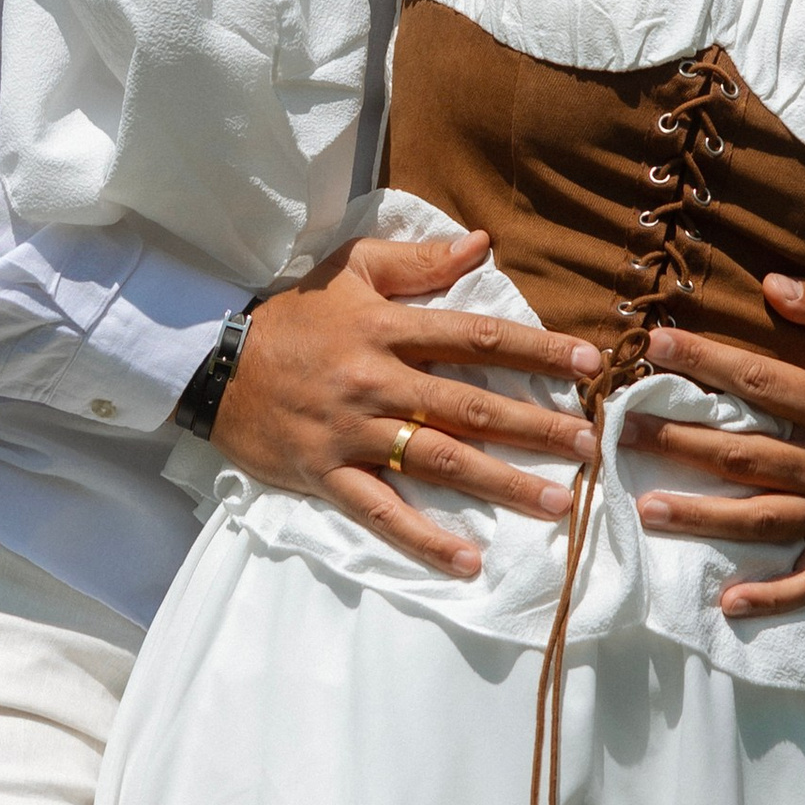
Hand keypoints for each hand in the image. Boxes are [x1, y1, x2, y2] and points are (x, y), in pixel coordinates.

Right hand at [212, 225, 601, 575]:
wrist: (214, 363)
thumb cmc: (293, 314)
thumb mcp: (351, 268)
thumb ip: (419, 260)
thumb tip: (483, 243)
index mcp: (387, 328)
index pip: (478, 338)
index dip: (537, 350)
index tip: (589, 365)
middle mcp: (376, 381)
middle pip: (471, 406)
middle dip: (536, 428)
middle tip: (590, 446)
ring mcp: (352, 432)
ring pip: (438, 461)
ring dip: (502, 484)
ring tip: (557, 504)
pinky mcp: (327, 475)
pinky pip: (381, 512)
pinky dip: (425, 539)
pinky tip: (468, 560)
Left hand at [629, 276, 804, 616]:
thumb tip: (771, 284)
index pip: (762, 382)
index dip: (707, 362)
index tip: (656, 345)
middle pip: (748, 458)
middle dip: (680, 443)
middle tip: (623, 433)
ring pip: (766, 519)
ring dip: (705, 518)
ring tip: (647, 509)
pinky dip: (775, 596)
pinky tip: (728, 603)